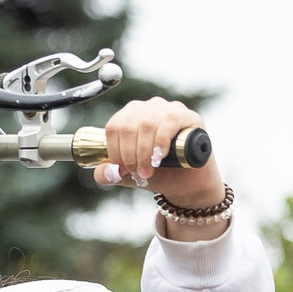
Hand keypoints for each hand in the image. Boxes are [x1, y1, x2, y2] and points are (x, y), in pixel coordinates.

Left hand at [92, 98, 223, 210]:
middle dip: (129, 155)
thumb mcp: (127, 176)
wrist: (187, 184)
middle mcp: (149, 108)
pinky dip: (160, 141)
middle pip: (128, 126)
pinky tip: (160, 157)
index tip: (122, 170)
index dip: (114, 150)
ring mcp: (169, 109)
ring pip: (146, 124)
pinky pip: (170, 121)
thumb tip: (103, 172)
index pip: (114, 126)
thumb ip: (110, 174)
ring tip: (148, 171)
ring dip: (144, 152)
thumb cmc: (158, 174)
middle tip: (137, 173)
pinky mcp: (188, 116)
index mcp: (130, 116)